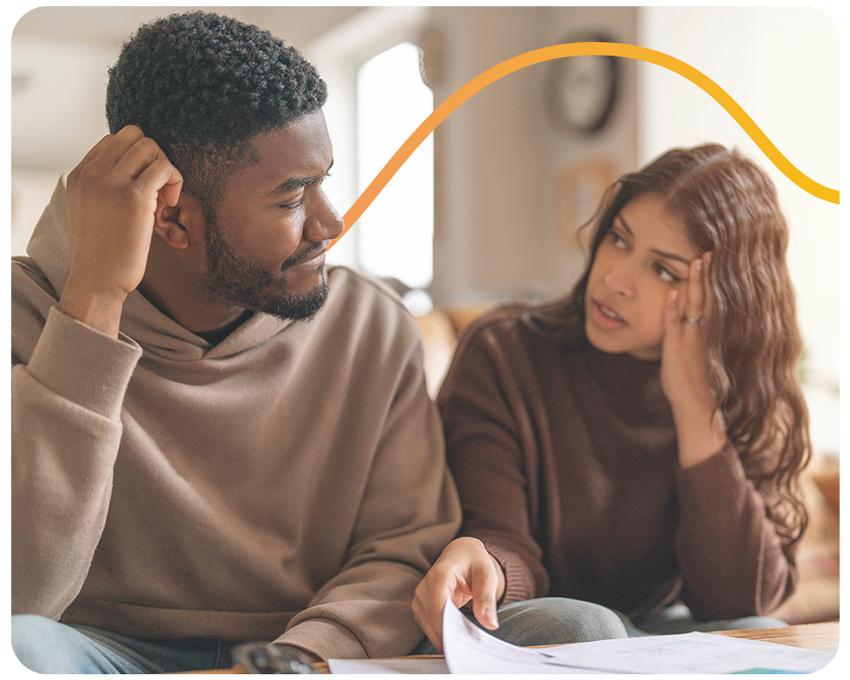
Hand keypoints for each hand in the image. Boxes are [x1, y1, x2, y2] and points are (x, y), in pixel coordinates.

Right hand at [60, 125, 182, 336]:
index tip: (143, 184)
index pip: (113, 140)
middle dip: (153, 157)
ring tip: (165, 198)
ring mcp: (112, 182)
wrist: (98, 279)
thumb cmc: (102, 252)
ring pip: (150, 147)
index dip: (136, 158)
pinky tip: (169, 204)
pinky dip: (174, 180)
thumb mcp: (90, 211)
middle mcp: (93, 173)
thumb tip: (131, 171)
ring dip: (165, 168)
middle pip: (134, 136)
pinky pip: (164, 167)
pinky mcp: (135, 196)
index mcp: (79, 174)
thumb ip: (102, 187)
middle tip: (158, 187)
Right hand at [411, 537, 504, 652]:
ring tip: (464, 647)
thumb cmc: (474, 561)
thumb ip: (487, 599)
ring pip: (427, 626)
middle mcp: (424, 586)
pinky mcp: (422, 606)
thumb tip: (490, 624)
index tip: (464, 646)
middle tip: (469, 651)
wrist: (462, 553)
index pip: (438, 609)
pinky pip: (428, 626)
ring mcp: (420, 597)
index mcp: (440, 575)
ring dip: (444, 637)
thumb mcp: (486, 575)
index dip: (447, 629)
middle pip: (431, 620)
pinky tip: (456, 638)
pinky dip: (440, 634)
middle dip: (449, 637)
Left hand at [661, 252, 726, 467]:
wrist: (692, 401)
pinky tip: (673, 293)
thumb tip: (678, 311)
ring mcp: (689, 339)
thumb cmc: (688, 375)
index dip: (707, 278)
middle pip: (704, 296)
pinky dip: (673, 309)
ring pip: (693, 306)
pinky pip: (675, 325)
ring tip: (695, 262)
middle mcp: (700, 331)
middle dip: (704, 274)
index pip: (707, 297)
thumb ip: (684, 329)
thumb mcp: (687, 347)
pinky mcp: (677, 348)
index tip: (708, 257)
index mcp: (702, 330)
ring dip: (694, 284)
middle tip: (706, 251)